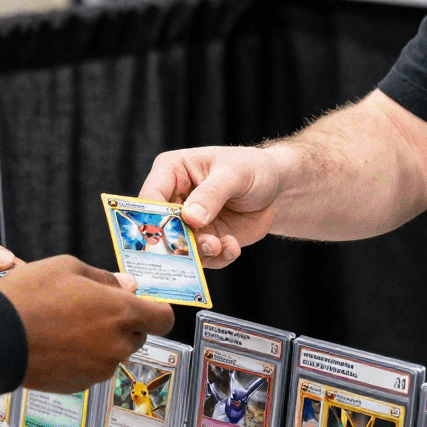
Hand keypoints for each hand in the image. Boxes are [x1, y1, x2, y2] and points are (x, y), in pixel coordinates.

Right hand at [0, 256, 174, 392]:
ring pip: (112, 354)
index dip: (155, 311)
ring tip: (65, 326)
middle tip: (89, 310)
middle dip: (121, 324)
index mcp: (122, 313)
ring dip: (99, 342)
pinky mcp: (79, 385)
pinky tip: (56, 344)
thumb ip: (106, 278)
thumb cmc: (28, 296)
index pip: (164, 319)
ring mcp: (99, 369)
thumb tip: (128, 286)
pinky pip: (90, 369)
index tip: (143, 306)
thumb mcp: (67, 267)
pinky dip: (81, 359)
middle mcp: (117, 345)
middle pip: (137, 336)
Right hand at [138, 145, 283, 266]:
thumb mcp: (235, 173)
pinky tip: (232, 246)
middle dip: (178, 241)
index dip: (154, 217)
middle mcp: (174, 199)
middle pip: (161, 227)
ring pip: (181, 247)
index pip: (150, 197)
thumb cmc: (252, 168)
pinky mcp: (206, 240)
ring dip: (199, 252)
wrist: (276, 187)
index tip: (168, 232)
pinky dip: (218, 257)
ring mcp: (189, 223)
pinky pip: (205, 258)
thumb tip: (190, 217)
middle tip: (199, 244)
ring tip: (219, 245)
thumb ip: (212, 193)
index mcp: (172, 171)